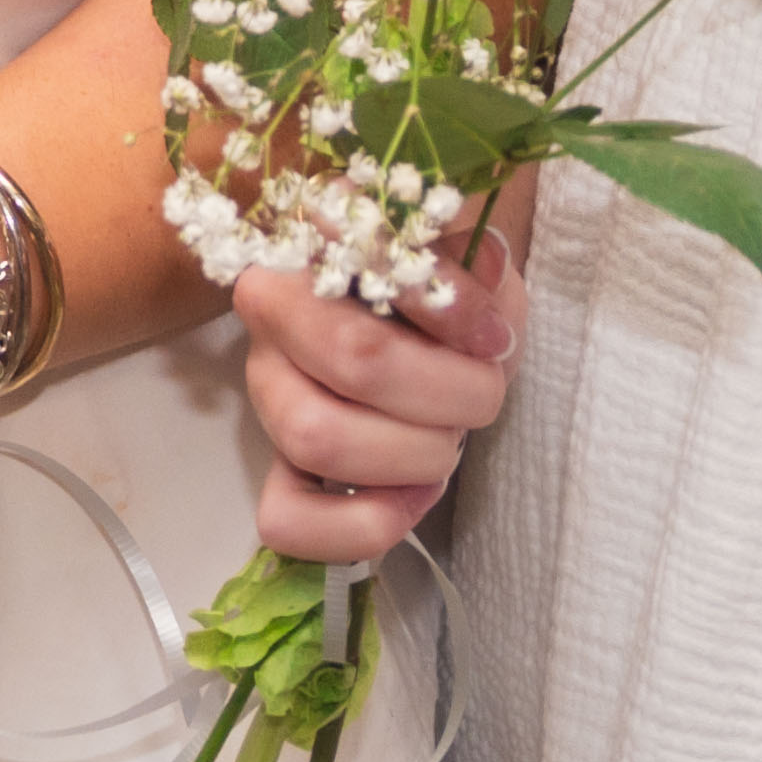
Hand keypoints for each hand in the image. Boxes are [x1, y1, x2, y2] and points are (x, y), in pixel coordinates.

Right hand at [232, 240, 514, 563]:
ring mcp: (266, 389)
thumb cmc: (448, 292)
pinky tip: (415, 495)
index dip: (449, 307)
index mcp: (317, 236)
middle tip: (483, 394)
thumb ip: (476, 261)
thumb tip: (484, 272)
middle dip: (449, 393)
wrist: (431, 334)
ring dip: (414, 454)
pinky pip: (285, 519)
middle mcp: (271, 308)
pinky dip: (363, 524)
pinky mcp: (274, 463)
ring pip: (315, 437)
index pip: (367, 259)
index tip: (495, 335)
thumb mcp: (474, 261)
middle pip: (354, 358)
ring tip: (448, 440)